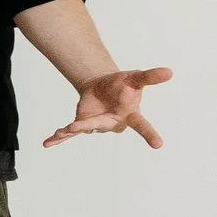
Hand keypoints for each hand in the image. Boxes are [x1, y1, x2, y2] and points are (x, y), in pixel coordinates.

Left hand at [42, 66, 171, 148]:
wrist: (102, 85)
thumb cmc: (123, 83)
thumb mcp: (136, 77)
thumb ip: (150, 77)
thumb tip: (169, 72)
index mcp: (130, 113)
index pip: (142, 124)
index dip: (150, 134)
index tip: (158, 145)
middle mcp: (114, 123)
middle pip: (103, 125)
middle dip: (92, 124)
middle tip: (77, 125)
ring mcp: (97, 124)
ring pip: (84, 128)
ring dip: (73, 129)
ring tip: (62, 131)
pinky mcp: (82, 124)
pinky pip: (70, 133)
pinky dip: (59, 138)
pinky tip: (48, 143)